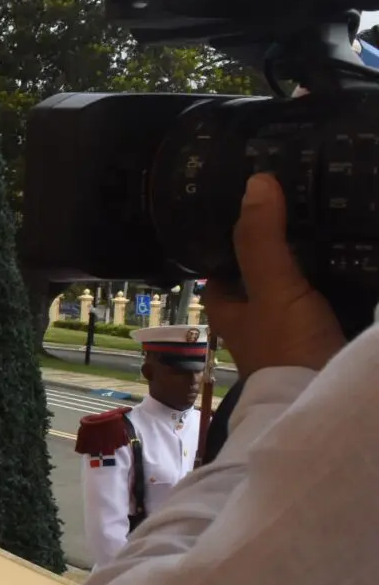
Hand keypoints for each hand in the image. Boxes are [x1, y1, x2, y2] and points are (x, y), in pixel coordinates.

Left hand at [205, 173, 344, 376]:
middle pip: (265, 273)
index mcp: (230, 308)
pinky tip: (360, 260)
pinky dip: (341, 283)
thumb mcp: (271, 288)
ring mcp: (291, 331)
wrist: (323, 402)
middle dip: (285, 247)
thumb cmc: (286, 349)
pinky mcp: (324, 339)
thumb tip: (256, 182)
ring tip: (340, 221)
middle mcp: (255, 319)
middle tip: (309, 206)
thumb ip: (262, 241)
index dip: (234, 237)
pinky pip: (332, 302)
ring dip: (317, 263)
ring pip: (300, 286)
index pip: (223, 265)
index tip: (257, 202)